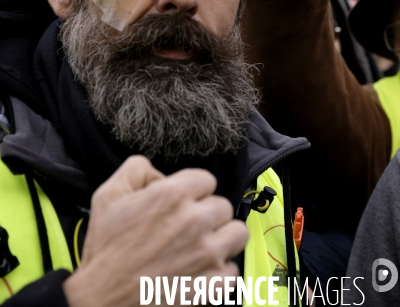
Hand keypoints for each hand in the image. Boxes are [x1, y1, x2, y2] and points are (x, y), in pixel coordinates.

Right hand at [63, 156, 247, 306]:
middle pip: (223, 205)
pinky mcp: (212, 286)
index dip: (193, 190)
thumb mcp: (108, 194)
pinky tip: (201, 270)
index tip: (183, 202)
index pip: (207, 179)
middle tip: (189, 225)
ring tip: (203, 245)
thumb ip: (137, 168)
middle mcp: (195, 221)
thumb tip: (159, 173)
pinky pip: (233, 269)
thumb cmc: (106, 248)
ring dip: (222, 237)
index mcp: (172, 195)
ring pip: (237, 232)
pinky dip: (220, 271)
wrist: (102, 300)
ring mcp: (207, 254)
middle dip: (207, 213)